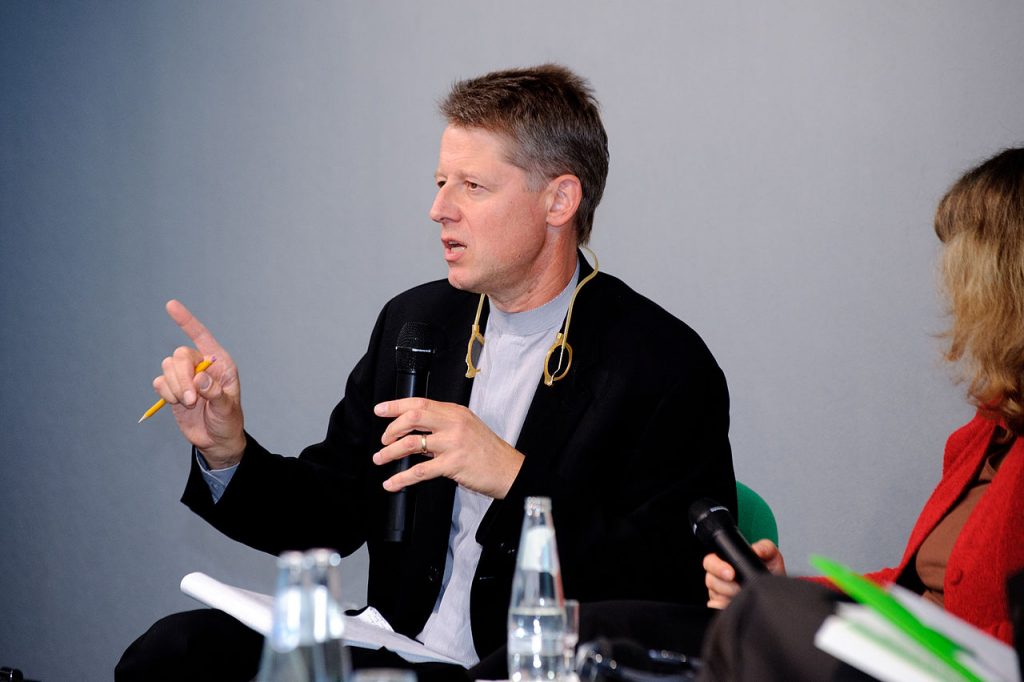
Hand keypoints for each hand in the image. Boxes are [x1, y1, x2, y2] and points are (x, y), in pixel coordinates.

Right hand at [151, 300, 245, 467]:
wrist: (216, 440)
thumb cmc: (227, 421)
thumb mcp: (227, 409)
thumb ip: (215, 393)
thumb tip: (199, 380)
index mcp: (220, 363)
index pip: (201, 336)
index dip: (186, 321)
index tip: (170, 305)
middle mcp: (201, 366)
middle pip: (180, 355)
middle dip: (182, 377)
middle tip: (191, 399)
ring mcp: (185, 377)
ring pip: (168, 367)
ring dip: (175, 387)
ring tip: (188, 404)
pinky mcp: (173, 389)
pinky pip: (160, 382)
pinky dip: (166, 393)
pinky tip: (178, 403)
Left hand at [372, 398, 523, 498]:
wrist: (509, 470)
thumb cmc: (488, 451)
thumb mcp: (468, 427)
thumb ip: (444, 425)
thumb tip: (415, 431)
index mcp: (455, 412)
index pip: (420, 403)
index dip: (396, 405)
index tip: (380, 409)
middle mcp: (454, 424)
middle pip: (413, 417)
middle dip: (391, 428)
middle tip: (383, 439)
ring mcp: (453, 443)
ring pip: (412, 443)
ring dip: (390, 452)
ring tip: (380, 458)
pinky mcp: (453, 464)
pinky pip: (420, 471)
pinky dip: (402, 478)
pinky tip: (392, 482)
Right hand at [703, 539, 785, 608]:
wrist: (777, 595)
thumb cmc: (772, 576)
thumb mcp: (772, 558)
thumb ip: (765, 548)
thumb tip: (755, 550)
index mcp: (727, 561)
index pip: (711, 561)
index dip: (717, 567)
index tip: (731, 574)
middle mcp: (720, 576)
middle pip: (710, 579)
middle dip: (724, 584)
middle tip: (737, 587)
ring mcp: (720, 592)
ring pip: (714, 594)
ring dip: (728, 596)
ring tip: (742, 595)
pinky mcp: (721, 606)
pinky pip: (716, 607)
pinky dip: (725, 607)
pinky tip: (735, 604)